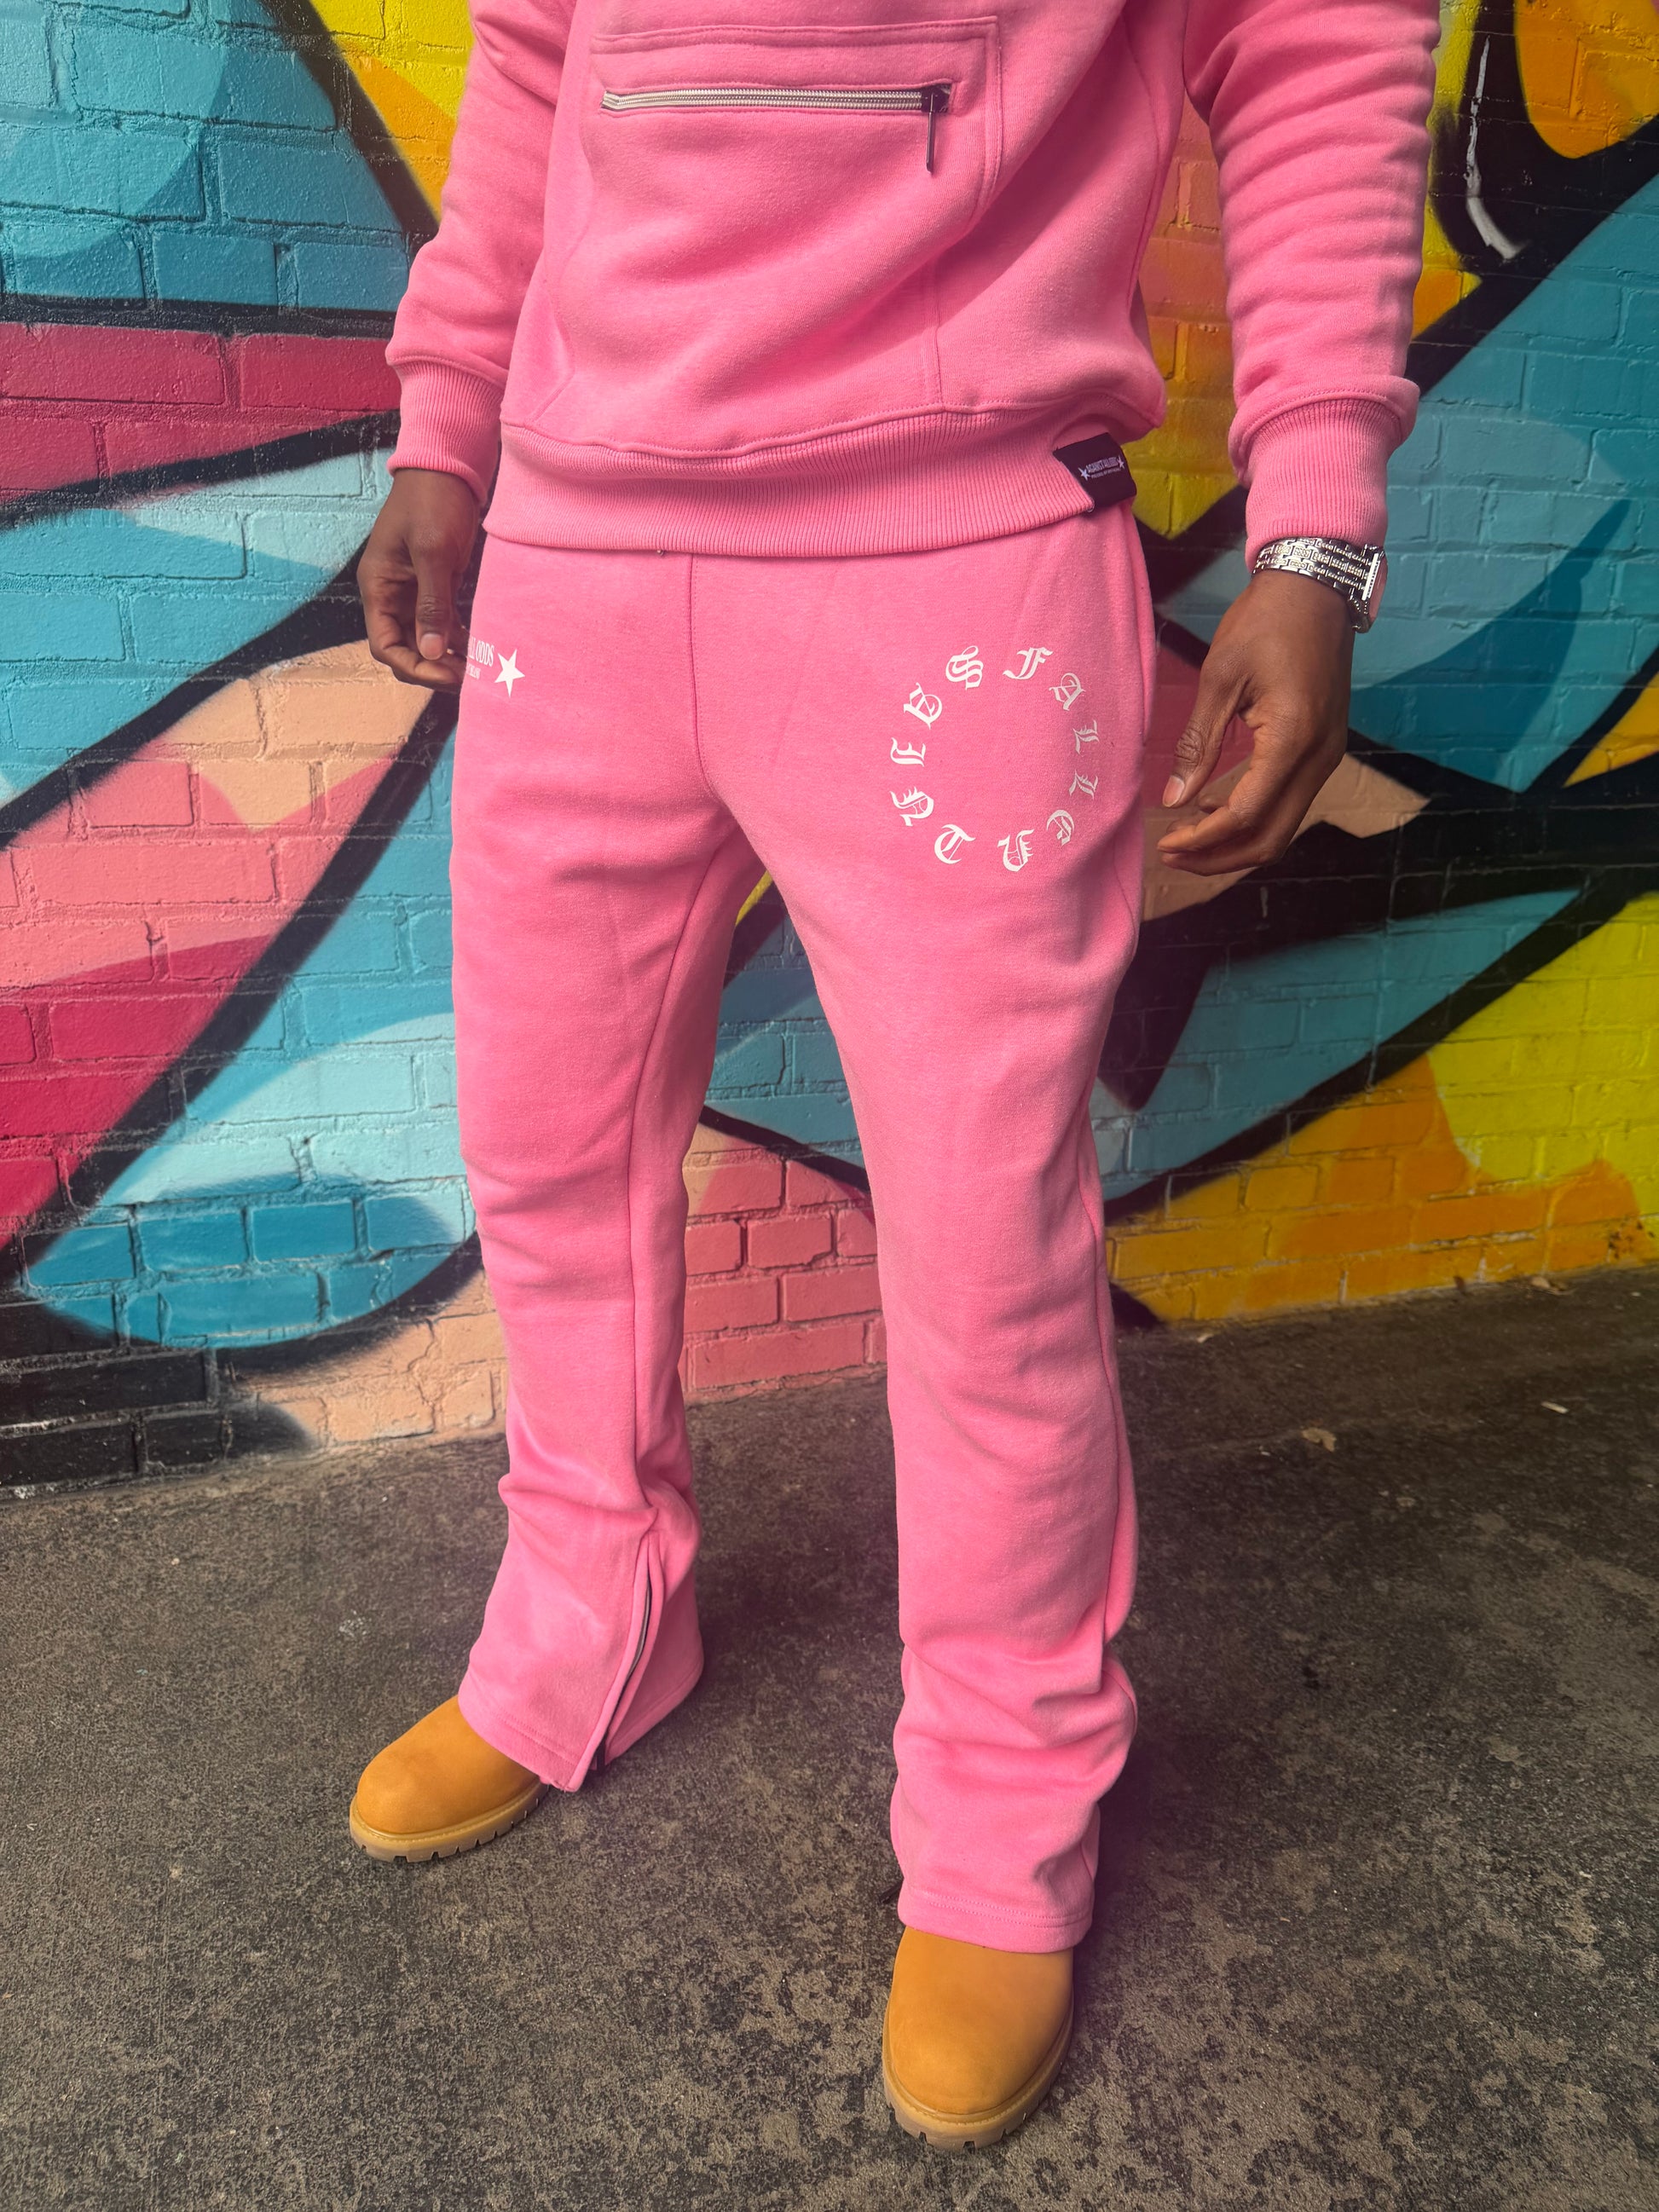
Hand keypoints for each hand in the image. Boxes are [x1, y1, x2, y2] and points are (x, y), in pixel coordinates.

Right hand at [357, 468, 481, 690]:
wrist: (446, 466)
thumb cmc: (432, 501)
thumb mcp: (432, 552)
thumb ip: (431, 603)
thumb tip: (432, 651)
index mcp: (378, 587)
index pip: (385, 646)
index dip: (414, 666)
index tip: (447, 675)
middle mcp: (391, 594)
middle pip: (405, 648)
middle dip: (432, 667)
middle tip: (468, 676)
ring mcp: (413, 591)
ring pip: (425, 639)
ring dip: (448, 657)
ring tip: (478, 669)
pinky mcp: (435, 584)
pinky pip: (442, 623)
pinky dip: (457, 638)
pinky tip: (478, 648)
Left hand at [1156, 568, 1353, 875]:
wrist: (1317, 586)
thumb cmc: (1266, 622)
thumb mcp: (1220, 679)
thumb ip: (1196, 744)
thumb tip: (1172, 799)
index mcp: (1293, 739)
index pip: (1246, 815)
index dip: (1203, 839)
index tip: (1165, 843)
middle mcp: (1320, 757)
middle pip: (1271, 839)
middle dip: (1220, 858)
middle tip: (1173, 856)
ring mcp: (1328, 755)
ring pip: (1284, 826)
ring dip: (1236, 842)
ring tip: (1186, 837)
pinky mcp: (1324, 749)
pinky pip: (1290, 801)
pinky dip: (1254, 817)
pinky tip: (1212, 806)